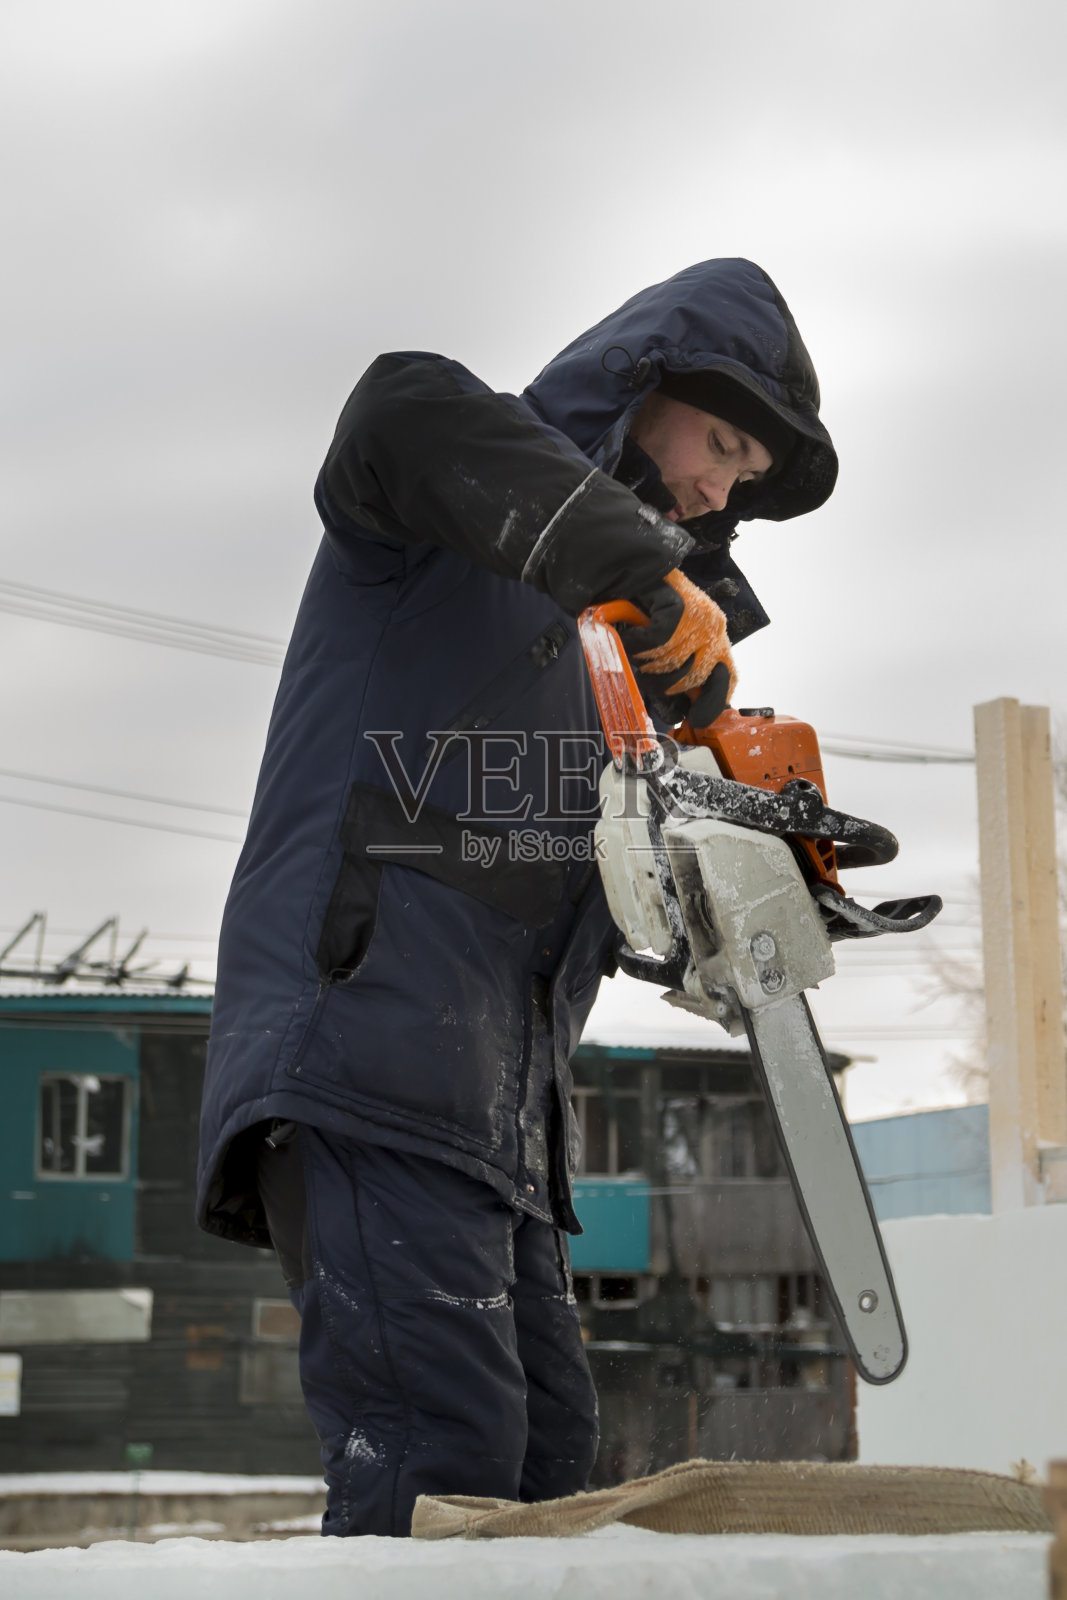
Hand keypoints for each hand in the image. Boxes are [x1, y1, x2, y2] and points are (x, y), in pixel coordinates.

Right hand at [619, 569, 736, 728]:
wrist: (625, 564)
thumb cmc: (642, 606)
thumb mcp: (667, 642)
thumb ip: (676, 671)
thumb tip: (678, 712)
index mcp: (714, 636)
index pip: (728, 678)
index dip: (712, 702)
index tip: (695, 717)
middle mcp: (713, 627)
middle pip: (694, 678)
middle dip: (665, 684)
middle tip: (646, 672)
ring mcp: (698, 617)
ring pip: (672, 662)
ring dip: (646, 661)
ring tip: (635, 648)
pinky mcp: (679, 607)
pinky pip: (657, 642)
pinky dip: (637, 642)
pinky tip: (630, 634)